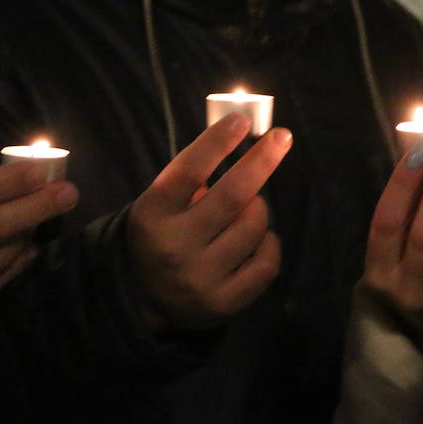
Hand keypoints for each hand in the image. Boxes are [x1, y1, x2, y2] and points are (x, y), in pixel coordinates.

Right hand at [126, 113, 289, 330]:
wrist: (142, 299)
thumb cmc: (160, 234)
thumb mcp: (160, 203)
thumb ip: (192, 175)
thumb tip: (241, 136)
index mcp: (153, 214)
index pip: (189, 170)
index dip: (217, 142)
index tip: (242, 119)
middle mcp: (175, 246)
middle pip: (232, 195)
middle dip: (261, 161)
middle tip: (281, 138)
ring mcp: (200, 278)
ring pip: (253, 227)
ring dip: (258, 208)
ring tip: (246, 210)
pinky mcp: (223, 303)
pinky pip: (266, 263)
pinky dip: (269, 243)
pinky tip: (258, 239)